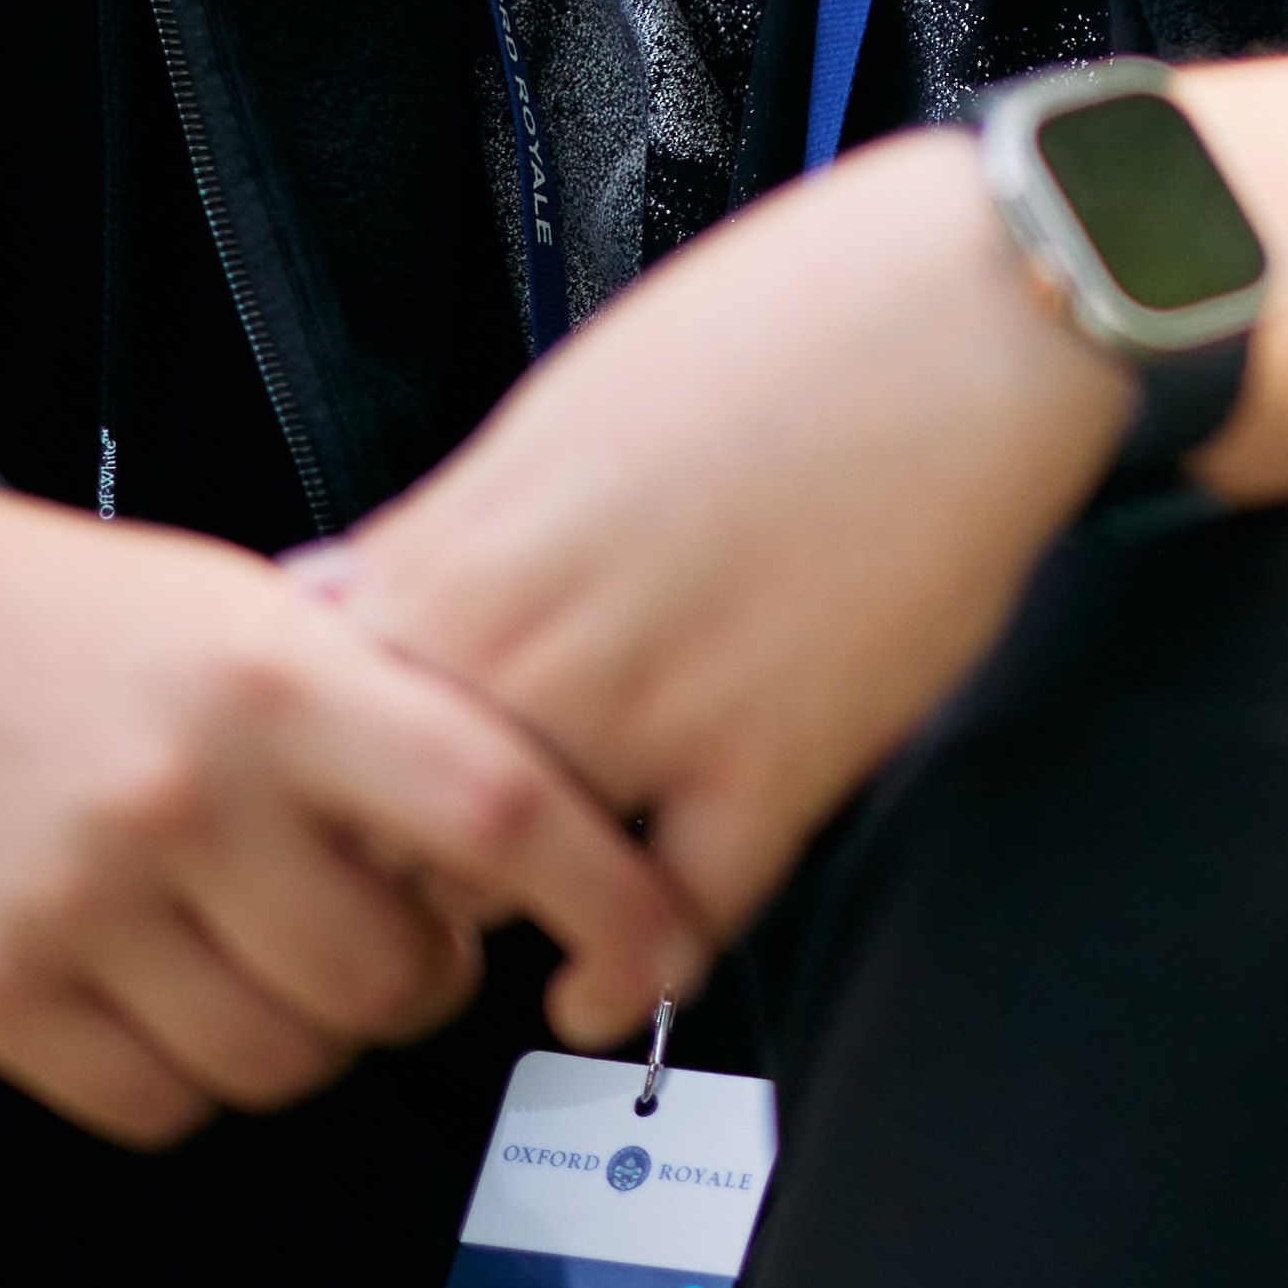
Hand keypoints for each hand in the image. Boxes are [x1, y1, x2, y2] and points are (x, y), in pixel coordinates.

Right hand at [0, 473, 708, 1142]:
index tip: (662, 942)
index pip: (496, 807)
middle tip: (397, 931)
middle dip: (425, 979)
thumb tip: (543, 835)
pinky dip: (196, 1074)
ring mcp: (79, 900)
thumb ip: (384, 715)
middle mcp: (183, 792)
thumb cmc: (77, 619)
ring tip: (273, 951)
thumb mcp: (253, 610)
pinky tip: (177, 990)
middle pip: (394, 978)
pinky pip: (160, 1104)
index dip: (605, 895)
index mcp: (273, 679)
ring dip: (312, 1034)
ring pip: (285, 1060)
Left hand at [287, 126, 1121, 954]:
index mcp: (460, 547)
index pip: (315, 727)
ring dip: (507, 922)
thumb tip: (370, 595)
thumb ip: (458, 528)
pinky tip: (615, 982)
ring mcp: (647, 711)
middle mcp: (528, 638)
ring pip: (509, 888)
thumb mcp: (564, 409)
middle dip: (394, 869)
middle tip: (415, 893)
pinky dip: (632, 971)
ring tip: (509, 935)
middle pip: (383, 827)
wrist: (973, 305)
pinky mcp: (773, 762)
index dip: (318, 783)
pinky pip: (670, 918)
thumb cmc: (791, 319)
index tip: (343, 807)